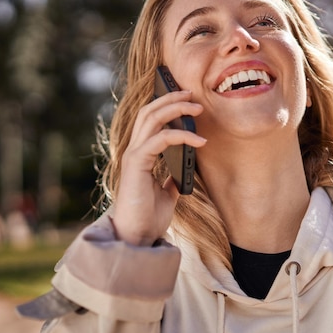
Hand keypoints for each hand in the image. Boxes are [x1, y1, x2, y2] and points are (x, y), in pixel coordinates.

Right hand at [112, 90, 205, 245]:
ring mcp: (133, 155)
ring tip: (197, 107)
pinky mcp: (136, 164)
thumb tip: (185, 169)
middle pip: (149, 111)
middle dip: (171, 98)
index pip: (149, 120)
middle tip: (192, 94)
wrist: (136, 238)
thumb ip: (171, 177)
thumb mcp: (166, 193)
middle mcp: (133, 151)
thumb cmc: (148, 217)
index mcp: (140, 155)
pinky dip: (182, 136)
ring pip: (152, 118)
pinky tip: (200, 142)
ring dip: (176, 108)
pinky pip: (160, 139)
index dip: (166, 105)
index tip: (187, 99)